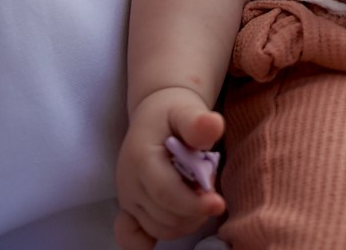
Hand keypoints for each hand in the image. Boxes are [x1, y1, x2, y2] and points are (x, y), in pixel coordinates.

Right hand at [113, 87, 225, 249]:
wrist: (156, 114)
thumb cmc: (174, 113)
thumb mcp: (187, 110)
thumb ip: (198, 122)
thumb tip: (212, 125)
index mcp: (140, 158)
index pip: (166, 194)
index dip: (193, 204)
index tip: (218, 202)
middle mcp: (128, 183)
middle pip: (165, 217)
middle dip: (195, 211)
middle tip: (210, 188)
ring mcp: (126, 199)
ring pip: (160, 228)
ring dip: (187, 220)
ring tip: (199, 195)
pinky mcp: (128, 209)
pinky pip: (131, 238)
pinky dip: (150, 241)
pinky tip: (174, 225)